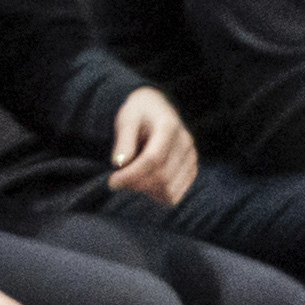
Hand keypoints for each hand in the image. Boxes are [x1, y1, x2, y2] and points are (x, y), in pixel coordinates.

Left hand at [108, 86, 198, 203]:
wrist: (157, 109)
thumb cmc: (138, 114)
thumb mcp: (126, 119)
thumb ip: (123, 140)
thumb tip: (119, 163)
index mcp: (169, 127)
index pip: (153, 160)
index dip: (131, 175)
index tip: (112, 182)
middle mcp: (185, 143)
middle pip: (162, 178)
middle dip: (135, 184)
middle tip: (116, 181)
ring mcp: (191, 158)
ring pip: (169, 191)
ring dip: (145, 191)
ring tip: (130, 179)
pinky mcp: (191, 170)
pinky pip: (174, 195)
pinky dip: (156, 195)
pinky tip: (144, 182)